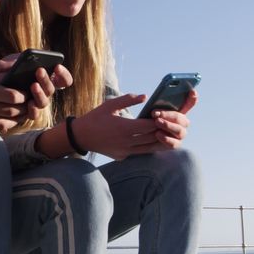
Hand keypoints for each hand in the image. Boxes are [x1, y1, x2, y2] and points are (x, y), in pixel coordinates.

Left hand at [0, 57, 72, 119]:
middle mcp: (42, 92)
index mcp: (43, 80)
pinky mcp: (26, 114)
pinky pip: (34, 114)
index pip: (62, 80)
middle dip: (46, 79)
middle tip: (39, 70)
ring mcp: (35, 104)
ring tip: (33, 85)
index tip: (57, 67)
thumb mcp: (7, 65)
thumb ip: (17, 59)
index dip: (63, 74)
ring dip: (41, 94)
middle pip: (52, 88)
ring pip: (44, 102)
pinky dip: (33, 109)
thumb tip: (26, 55)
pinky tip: (29, 104)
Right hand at [0, 60, 26, 134]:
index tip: (24, 93)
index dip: (22, 95)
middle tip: (26, 104)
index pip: (12, 96)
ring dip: (13, 120)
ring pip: (3, 124)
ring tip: (16, 113)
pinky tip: (1, 118)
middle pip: (11, 112)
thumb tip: (18, 61)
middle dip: (22, 108)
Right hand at [69, 92, 193, 158]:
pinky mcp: (122, 156)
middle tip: (172, 125)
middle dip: (162, 131)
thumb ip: (129, 100)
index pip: (149, 125)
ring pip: (149, 148)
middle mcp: (126, 141)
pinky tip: (154, 142)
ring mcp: (125, 151)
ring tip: (168, 135)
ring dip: (159, 142)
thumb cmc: (95, 117)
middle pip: (151, 137)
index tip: (166, 115)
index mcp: (124, 127)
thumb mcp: (110, 104)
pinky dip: (148, 147)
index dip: (159, 121)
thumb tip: (145, 97)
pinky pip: (140, 152)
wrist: (81, 136)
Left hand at [147, 89, 197, 147]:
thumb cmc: (144, 119)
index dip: (192, 98)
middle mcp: (181, 123)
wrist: (138, 137)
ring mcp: (179, 134)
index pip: (189, 103)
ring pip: (180, 131)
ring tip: (157, 122)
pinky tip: (157, 134)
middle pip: (182, 118)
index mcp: (177, 111)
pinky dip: (167, 139)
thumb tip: (144, 96)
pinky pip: (174, 144)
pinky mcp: (173, 144)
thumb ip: (148, 103)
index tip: (192, 91)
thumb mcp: (145, 109)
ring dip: (169, 126)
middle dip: (170, 115)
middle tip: (156, 113)